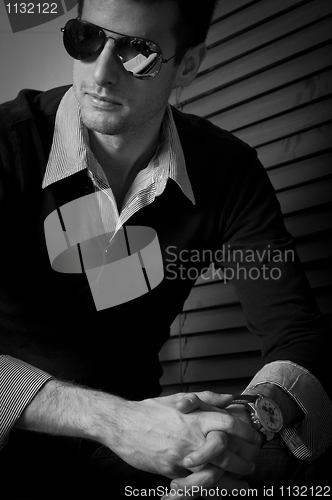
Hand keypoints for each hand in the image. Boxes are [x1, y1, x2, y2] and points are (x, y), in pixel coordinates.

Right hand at [98, 392, 260, 480]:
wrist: (123, 424)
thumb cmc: (150, 410)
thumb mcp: (178, 398)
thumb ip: (206, 398)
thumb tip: (229, 398)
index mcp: (196, 416)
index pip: (230, 423)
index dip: (247, 432)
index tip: (254, 439)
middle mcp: (192, 436)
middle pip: (229, 452)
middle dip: (245, 461)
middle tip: (252, 464)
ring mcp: (182, 455)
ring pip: (216, 472)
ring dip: (233, 480)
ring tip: (243, 483)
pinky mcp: (172, 471)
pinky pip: (196, 484)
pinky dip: (212, 489)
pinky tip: (221, 492)